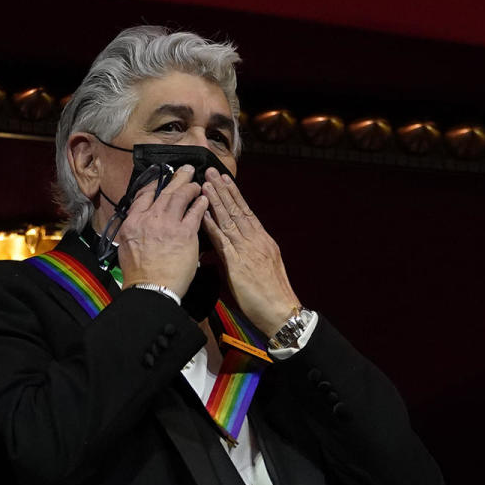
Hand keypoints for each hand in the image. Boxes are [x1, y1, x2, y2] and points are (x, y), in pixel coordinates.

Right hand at [117, 165, 208, 297]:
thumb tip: (139, 225)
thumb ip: (134, 231)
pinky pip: (195, 212)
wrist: (151, 289)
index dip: (154, 184)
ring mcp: (168, 224)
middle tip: (185, 170)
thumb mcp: (126, 247)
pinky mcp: (185, 233)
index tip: (162, 180)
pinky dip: (200, 203)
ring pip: (181, 196)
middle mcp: (149, 219)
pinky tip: (205, 200)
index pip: (143, 195)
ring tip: (197, 184)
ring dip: (190, 187)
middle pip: (165, 191)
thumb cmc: (139, 275)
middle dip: (177, 178)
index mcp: (133, 222)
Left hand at [201, 168, 299, 335]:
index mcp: (263, 241)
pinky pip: (223, 240)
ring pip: (230, 220)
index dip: (235, 196)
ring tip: (206, 184)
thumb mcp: (257, 270)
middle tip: (212, 171)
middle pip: (238, 210)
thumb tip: (225, 252)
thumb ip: (242, 257)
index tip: (225, 180)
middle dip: (224, 190)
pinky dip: (212, 225)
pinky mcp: (238, 263)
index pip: (246, 212)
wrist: (281, 312)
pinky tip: (203, 213)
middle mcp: (256, 241)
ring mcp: (247, 250)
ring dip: (216, 201)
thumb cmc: (269, 296)